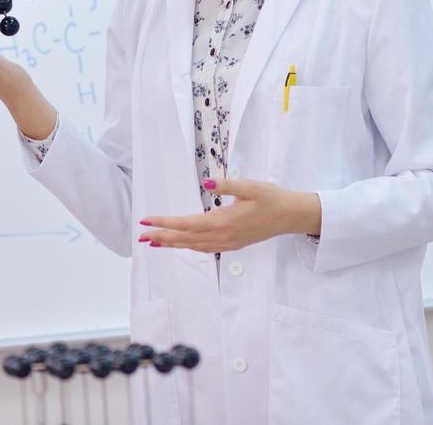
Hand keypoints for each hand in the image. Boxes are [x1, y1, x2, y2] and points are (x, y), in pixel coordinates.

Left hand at [138, 179, 320, 253]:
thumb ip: (227, 185)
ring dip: (173, 244)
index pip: (187, 224)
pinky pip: (205, 249)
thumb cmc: (271, 198)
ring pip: (194, 246)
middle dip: (162, 237)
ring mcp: (228, 243)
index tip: (146, 221)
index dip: (165, 223)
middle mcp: (223, 236)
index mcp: (224, 221)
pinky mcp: (233, 244)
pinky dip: (189, 247)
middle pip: (186, 239)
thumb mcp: (251, 186)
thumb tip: (207, 182)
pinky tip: (181, 244)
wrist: (291, 216)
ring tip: (154, 242)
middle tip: (141, 237)